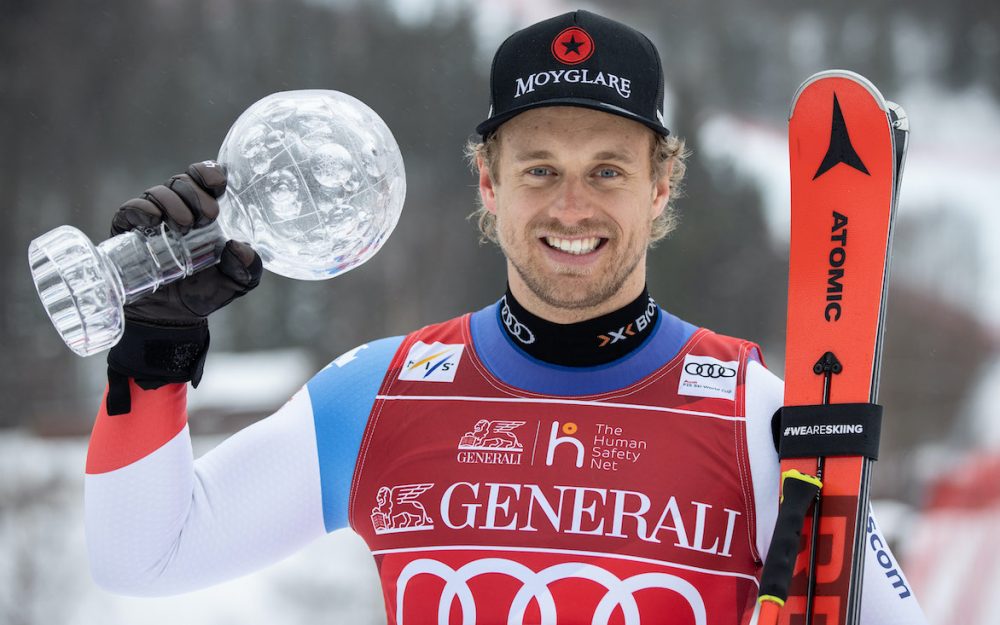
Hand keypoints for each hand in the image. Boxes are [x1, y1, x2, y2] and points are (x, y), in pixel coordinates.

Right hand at [111, 161, 261, 324]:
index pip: (205, 178)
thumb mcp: (236, 282)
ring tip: (183, 226)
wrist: (170, 316)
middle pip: (183, 181)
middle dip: (196, 193)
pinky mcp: (128, 229)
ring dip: (173, 203)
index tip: (219, 185)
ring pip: (159, 191)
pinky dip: (142, 209)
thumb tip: (239, 247)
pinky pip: (131, 208)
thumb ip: (247, 268)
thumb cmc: (205, 291)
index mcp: (206, 211)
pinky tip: (154, 220)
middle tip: (208, 216)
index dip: (210, 173)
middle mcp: (179, 208)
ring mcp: (153, 217)